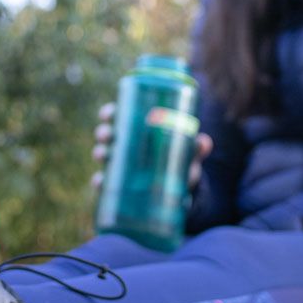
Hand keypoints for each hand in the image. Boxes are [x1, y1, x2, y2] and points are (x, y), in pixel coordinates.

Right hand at [90, 102, 212, 192]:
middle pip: (108, 134)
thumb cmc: (180, 162)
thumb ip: (194, 149)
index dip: (110, 112)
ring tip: (101, 155)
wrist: (179, 189)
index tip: (107, 113)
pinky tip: (99, 182)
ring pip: (103, 155)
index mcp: (138, 130)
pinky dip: (100, 181)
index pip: (120, 116)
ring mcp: (121, 165)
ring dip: (100, 152)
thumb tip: (204, 142)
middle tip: (107, 135)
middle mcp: (125, 145)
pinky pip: (105, 181)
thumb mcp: (187, 154)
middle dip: (104, 133)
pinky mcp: (119, 185)